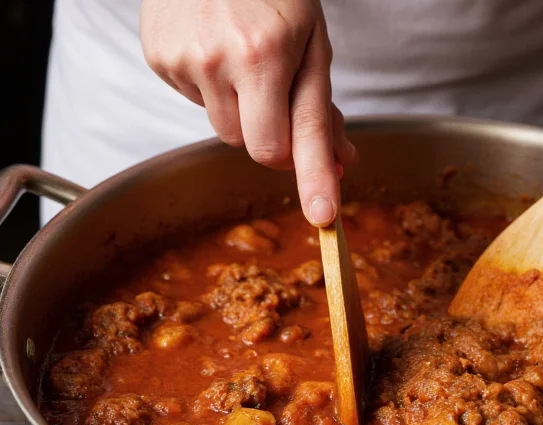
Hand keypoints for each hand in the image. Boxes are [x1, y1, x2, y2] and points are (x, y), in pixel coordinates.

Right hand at [140, 0, 355, 226]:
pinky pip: (196, 102)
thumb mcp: (312, 45)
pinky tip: (216, 49)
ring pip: (224, 129)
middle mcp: (220, 60)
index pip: (288, 140)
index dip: (311, 180)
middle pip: (255, 147)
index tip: (324, 216)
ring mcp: (183, 61)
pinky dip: (212, 88)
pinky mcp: (157, 58)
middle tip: (281, 98)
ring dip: (242, 111)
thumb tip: (341, 163)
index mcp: (266, 54)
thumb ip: (321, 109)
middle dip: (274, 137)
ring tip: (244, 60)